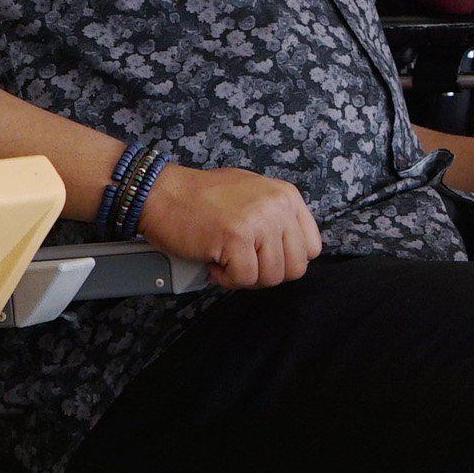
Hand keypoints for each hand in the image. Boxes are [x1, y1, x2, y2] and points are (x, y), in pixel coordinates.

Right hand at [137, 165, 321, 289]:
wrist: (162, 193)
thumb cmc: (201, 197)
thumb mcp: (253, 194)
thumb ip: (276, 217)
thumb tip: (290, 250)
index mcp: (287, 196)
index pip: (311, 248)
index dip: (286, 261)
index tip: (264, 259)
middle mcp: (278, 206)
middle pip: (295, 267)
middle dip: (266, 274)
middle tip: (242, 265)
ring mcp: (259, 221)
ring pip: (271, 277)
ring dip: (245, 277)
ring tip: (226, 260)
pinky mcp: (237, 238)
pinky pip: (244, 279)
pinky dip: (226, 279)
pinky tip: (214, 263)